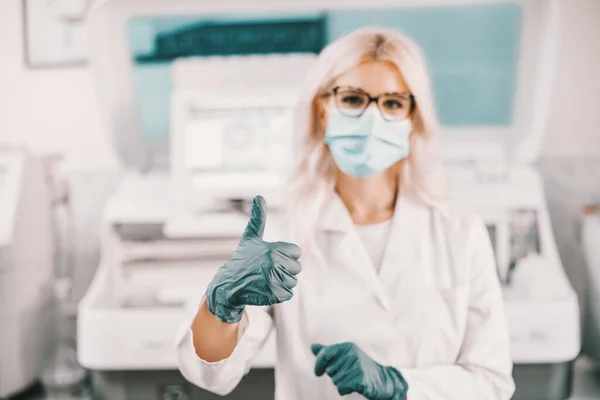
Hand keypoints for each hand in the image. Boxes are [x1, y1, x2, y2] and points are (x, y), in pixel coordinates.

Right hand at [205, 196, 301, 322]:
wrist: (229, 284)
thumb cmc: (243, 259)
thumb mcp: (250, 238)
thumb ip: (258, 219)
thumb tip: (259, 196)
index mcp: (273, 248)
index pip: (296, 253)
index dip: (285, 256)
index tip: (271, 258)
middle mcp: (274, 263)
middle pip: (296, 268)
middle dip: (284, 270)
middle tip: (267, 270)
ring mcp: (274, 280)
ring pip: (293, 281)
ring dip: (282, 282)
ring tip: (266, 279)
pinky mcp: (273, 294)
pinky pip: (289, 293)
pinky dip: (280, 293)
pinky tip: (266, 289)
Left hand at [311, 342, 407, 399]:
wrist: (382, 380)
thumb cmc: (360, 368)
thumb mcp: (345, 356)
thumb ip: (328, 352)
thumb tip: (312, 347)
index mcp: (347, 347)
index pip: (325, 353)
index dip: (318, 364)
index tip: (318, 373)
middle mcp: (352, 354)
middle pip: (329, 370)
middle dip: (335, 376)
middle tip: (348, 374)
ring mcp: (357, 366)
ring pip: (335, 380)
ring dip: (341, 383)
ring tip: (353, 379)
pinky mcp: (360, 379)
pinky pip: (341, 388)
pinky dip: (345, 390)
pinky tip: (354, 386)